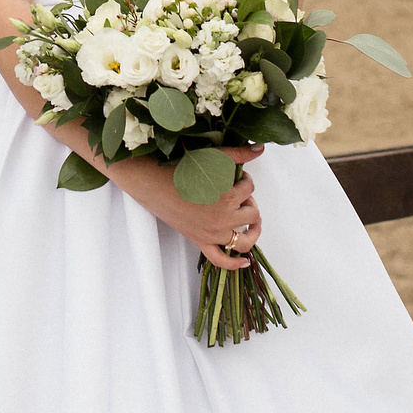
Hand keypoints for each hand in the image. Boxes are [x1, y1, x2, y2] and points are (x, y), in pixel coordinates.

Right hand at [113, 161, 263, 269]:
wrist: (152, 182)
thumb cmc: (179, 168)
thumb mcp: (212, 158)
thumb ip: (239, 154)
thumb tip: (260, 148)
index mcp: (227, 198)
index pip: (249, 189)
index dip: (246, 180)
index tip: (237, 177)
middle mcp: (222, 219)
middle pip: (252, 214)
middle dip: (249, 202)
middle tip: (238, 194)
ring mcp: (211, 234)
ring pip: (243, 241)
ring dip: (251, 232)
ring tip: (251, 223)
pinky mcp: (199, 242)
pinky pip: (220, 260)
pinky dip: (234, 264)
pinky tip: (243, 262)